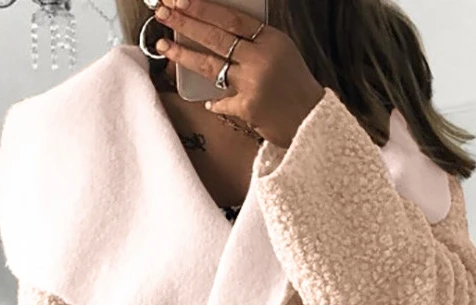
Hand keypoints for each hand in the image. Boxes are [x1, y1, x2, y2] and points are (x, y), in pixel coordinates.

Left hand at [152, 0, 325, 147]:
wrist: (312, 123)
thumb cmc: (295, 88)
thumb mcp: (281, 54)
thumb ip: (255, 43)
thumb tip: (218, 30)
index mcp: (272, 40)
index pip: (231, 18)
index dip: (203, 8)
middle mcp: (262, 59)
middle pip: (216, 37)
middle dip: (185, 23)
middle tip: (163, 13)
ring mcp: (253, 84)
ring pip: (210, 65)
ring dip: (184, 54)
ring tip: (163, 45)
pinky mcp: (248, 108)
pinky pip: (221, 101)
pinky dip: (213, 102)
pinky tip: (207, 101)